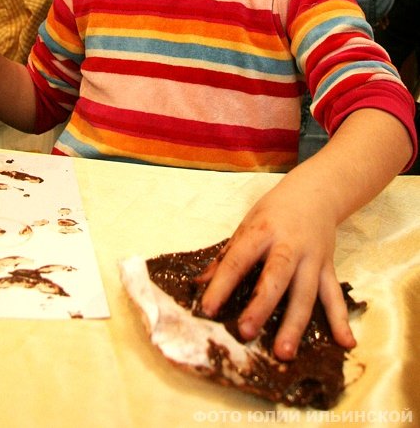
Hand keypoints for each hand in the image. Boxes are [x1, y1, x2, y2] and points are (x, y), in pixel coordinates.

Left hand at [198, 175, 355, 360]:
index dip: (222, 283)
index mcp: (262, 231)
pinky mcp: (328, 268)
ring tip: (284, 353)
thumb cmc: (274, 212)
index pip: (239, 259)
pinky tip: (346, 343)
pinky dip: (341, 320)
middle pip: (276, 277)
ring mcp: (312, 258)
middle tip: (246, 332)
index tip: (207, 308)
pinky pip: (334, 296)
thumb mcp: (246, 225)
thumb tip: (200, 284)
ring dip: (295, 324)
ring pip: (305, 293)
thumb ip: (226, 256)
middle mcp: (289, 245)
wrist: (316, 192)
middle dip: (261, 305)